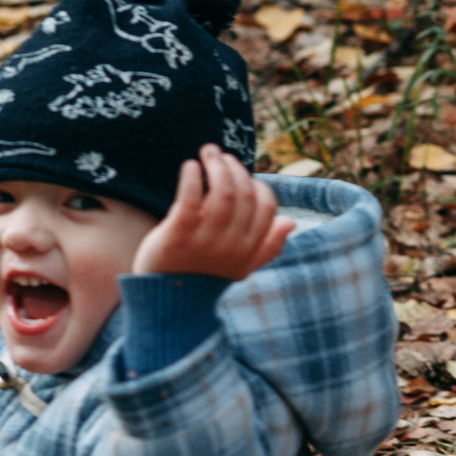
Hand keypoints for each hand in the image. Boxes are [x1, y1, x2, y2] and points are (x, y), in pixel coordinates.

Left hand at [131, 145, 292, 280]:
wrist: (165, 302)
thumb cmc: (202, 279)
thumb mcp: (239, 267)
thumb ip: (266, 247)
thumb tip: (290, 223)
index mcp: (248, 250)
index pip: (266, 207)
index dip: (257, 185)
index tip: (241, 176)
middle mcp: (230, 246)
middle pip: (244, 194)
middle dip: (235, 168)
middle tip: (220, 155)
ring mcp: (204, 241)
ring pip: (221, 191)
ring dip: (216, 165)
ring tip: (208, 153)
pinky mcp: (177, 235)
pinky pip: (190, 198)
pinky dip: (192, 176)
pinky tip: (191, 166)